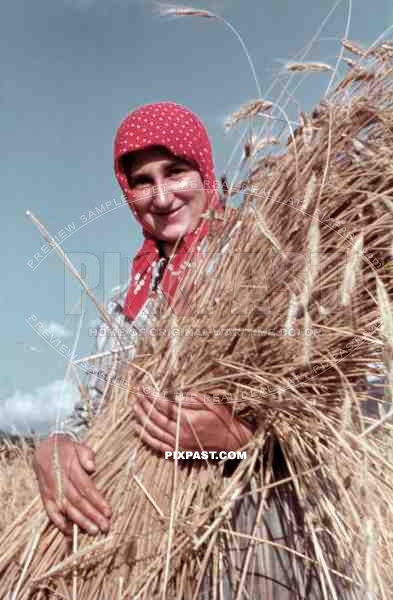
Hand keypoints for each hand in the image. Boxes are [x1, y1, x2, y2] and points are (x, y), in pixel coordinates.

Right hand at [33, 435, 110, 535]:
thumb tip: (92, 467)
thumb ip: (86, 455)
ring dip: (80, 522)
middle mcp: (59, 482)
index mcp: (70, 468)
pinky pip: (51, 513)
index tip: (108, 512)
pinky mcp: (45, 497)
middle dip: (92, 516)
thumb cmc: (66, 449)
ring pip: (66, 509)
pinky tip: (71, 533)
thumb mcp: (78, 446)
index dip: (97, 501)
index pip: (86, 488)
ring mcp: (51, 491)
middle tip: (105, 527)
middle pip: (78, 502)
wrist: (43, 449)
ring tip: (93, 531)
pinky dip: (60, 524)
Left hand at [133, 388, 252, 455]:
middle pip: (155, 417)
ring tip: (134, 406)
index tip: (143, 386)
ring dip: (141, 418)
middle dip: (144, 404)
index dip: (152, 395)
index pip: (164, 405)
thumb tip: (173, 395)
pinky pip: (157, 445)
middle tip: (135, 394)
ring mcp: (179, 445)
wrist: (232, 441)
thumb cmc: (223, 418)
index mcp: (188, 419)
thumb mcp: (211, 403)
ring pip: (153, 431)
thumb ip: (191, 399)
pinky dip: (145, 437)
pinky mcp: (178, 452)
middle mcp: (181, 434)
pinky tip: (137, 428)